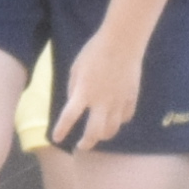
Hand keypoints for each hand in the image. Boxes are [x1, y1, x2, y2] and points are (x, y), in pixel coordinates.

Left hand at [53, 24, 146, 150]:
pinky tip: (115, 119)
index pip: (69, 117)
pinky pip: (125, 117)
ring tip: (98, 135)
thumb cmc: (95, 51)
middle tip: (82, 146)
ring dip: (103, 135)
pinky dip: (119, 121)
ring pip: (112, 129)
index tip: (57, 138)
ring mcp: (118, 101)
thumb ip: (74, 87)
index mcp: (83, 92)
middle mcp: (101, 101)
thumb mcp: (76, 67)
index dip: (62, 130)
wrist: (122, 42)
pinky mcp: (131, 98)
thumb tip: (74, 103)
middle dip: (87, 143)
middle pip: (94, 132)